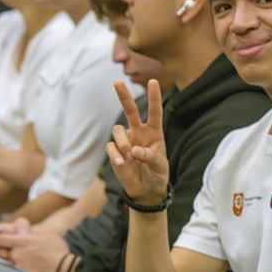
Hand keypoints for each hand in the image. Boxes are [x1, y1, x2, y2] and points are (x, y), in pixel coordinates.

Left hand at [0, 219, 70, 271]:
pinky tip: (0, 261)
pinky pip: (7, 266)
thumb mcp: (46, 233)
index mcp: (23, 240)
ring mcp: (18, 263)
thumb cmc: (57, 249)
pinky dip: (2, 262)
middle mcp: (17, 251)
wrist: (64, 268)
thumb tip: (20, 231)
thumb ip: (30, 230)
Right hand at [106, 79, 168, 203]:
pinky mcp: (115, 151)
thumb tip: (135, 150)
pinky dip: (116, 156)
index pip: (154, 112)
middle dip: (124, 96)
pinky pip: (111, 147)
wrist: (146, 190)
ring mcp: (126, 141)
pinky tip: (123, 165)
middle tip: (117, 82)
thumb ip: (150, 157)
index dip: (154, 97)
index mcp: (154, 133)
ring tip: (131, 158)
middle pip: (130, 110)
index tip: (153, 81)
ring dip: (123, 143)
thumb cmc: (157, 175)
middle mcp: (139, 133)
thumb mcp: (160, 167)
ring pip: (118, 130)